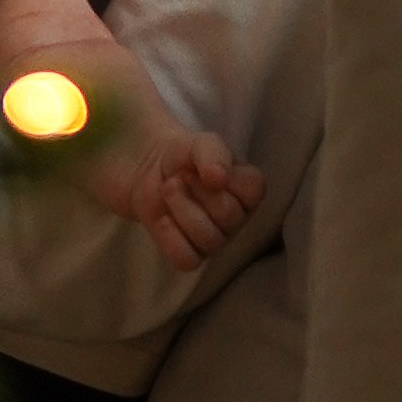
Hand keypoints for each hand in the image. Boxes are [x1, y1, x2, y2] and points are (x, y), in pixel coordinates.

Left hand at [94, 126, 266, 275]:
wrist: (148, 168)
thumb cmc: (184, 155)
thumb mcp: (202, 143)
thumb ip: (215, 153)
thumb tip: (219, 179)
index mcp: (248, 191)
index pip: (252, 192)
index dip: (225, 177)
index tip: (205, 166)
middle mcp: (236, 218)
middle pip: (228, 217)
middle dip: (196, 191)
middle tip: (180, 176)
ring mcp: (214, 239)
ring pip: (208, 240)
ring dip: (181, 209)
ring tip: (168, 189)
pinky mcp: (189, 254)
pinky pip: (187, 259)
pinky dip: (170, 236)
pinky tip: (162, 217)